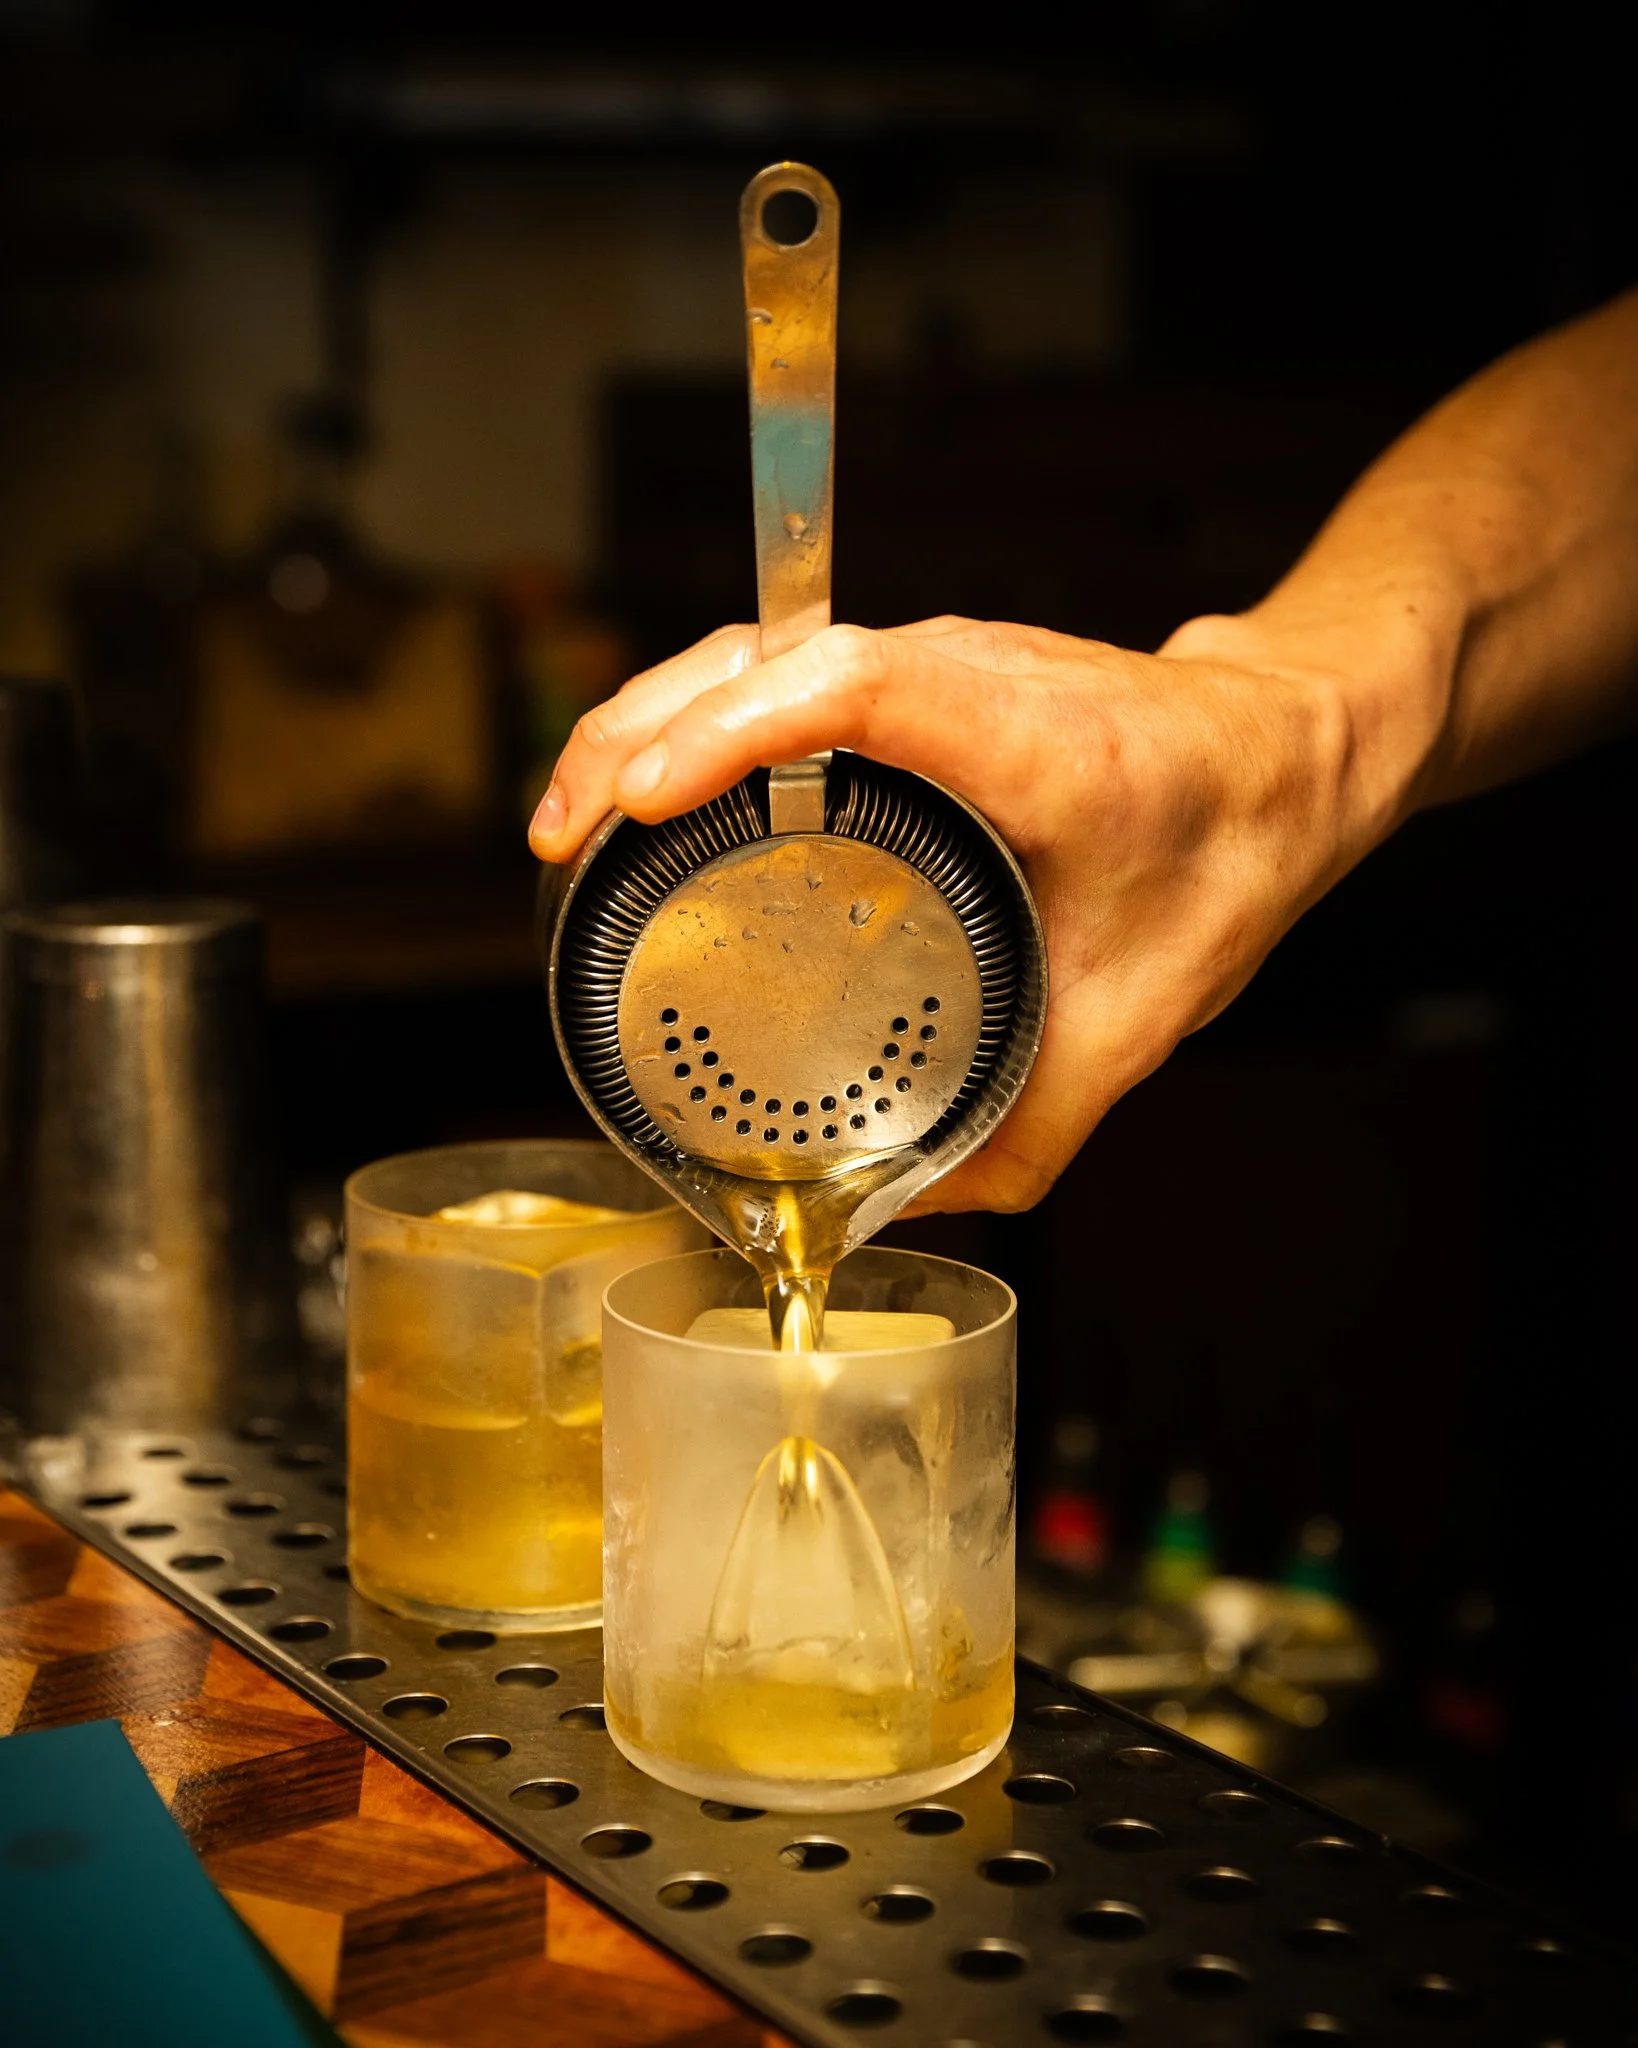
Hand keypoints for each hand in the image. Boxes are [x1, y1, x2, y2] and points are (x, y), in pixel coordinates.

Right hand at [530, 614, 1417, 1211]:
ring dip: (652, 714)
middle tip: (566, 830)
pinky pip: (783, 676)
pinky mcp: (917, 684)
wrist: (1286, 749)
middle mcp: (969, 675)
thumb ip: (1036, 1125)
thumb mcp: (1146, 1009)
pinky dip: (700, 722)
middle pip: (770, 652)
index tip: (646, 795)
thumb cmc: (1235, 844)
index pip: (860, 684)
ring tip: (574, 818)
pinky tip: (654, 796)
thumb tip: (923, 1211)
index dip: (741, 727)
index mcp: (1033, 740)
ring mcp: (935, 666)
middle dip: (645, 725)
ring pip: (760, 651)